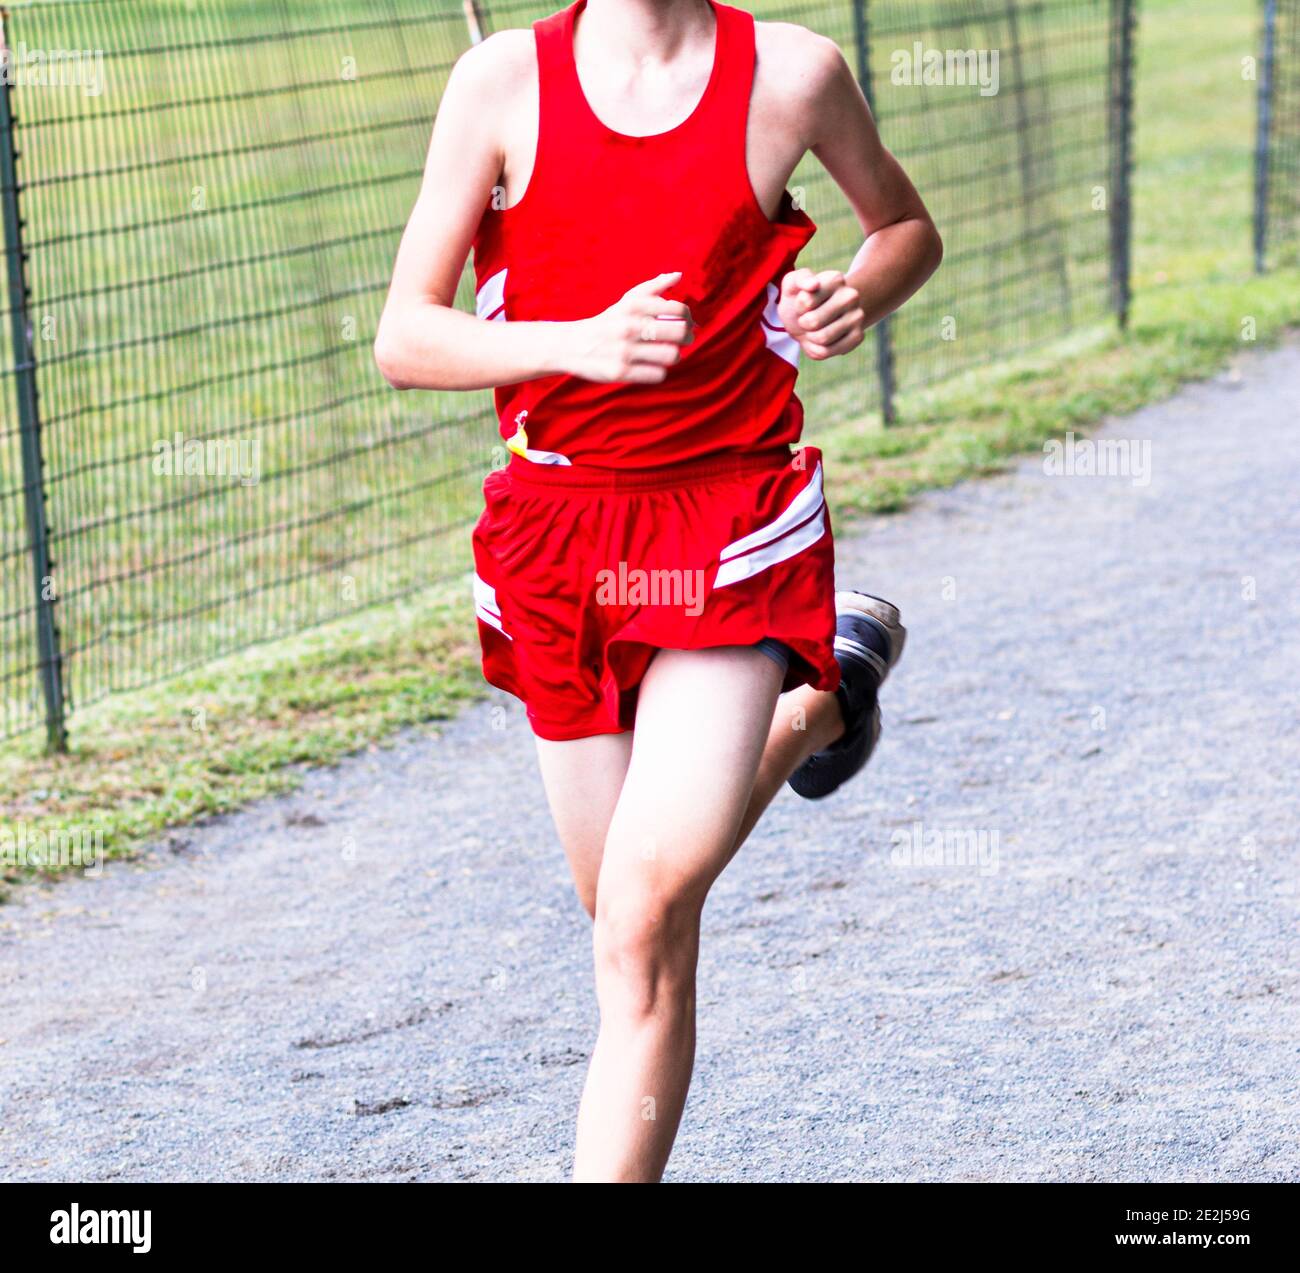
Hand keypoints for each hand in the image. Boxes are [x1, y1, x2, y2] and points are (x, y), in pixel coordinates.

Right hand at [563, 272, 695, 382]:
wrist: (573, 345)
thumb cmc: (608, 322)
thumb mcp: (626, 302)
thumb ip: (653, 288)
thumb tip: (678, 275)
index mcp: (632, 306)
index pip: (677, 309)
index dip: (688, 317)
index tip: (686, 322)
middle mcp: (629, 326)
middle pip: (679, 332)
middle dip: (687, 337)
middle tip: (685, 340)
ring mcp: (624, 351)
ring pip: (671, 355)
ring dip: (675, 356)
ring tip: (669, 354)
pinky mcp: (621, 372)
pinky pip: (657, 374)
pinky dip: (660, 371)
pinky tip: (654, 367)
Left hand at [777, 268, 865, 360]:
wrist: (811, 318)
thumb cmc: (800, 299)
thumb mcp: (792, 284)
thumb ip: (800, 279)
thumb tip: (814, 285)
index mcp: (836, 279)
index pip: (805, 302)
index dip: (798, 307)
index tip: (804, 302)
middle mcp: (851, 296)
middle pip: (814, 322)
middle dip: (804, 323)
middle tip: (808, 318)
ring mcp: (857, 316)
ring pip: (822, 339)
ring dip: (810, 337)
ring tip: (814, 328)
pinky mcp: (858, 336)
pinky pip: (827, 352)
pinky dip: (816, 349)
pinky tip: (821, 340)